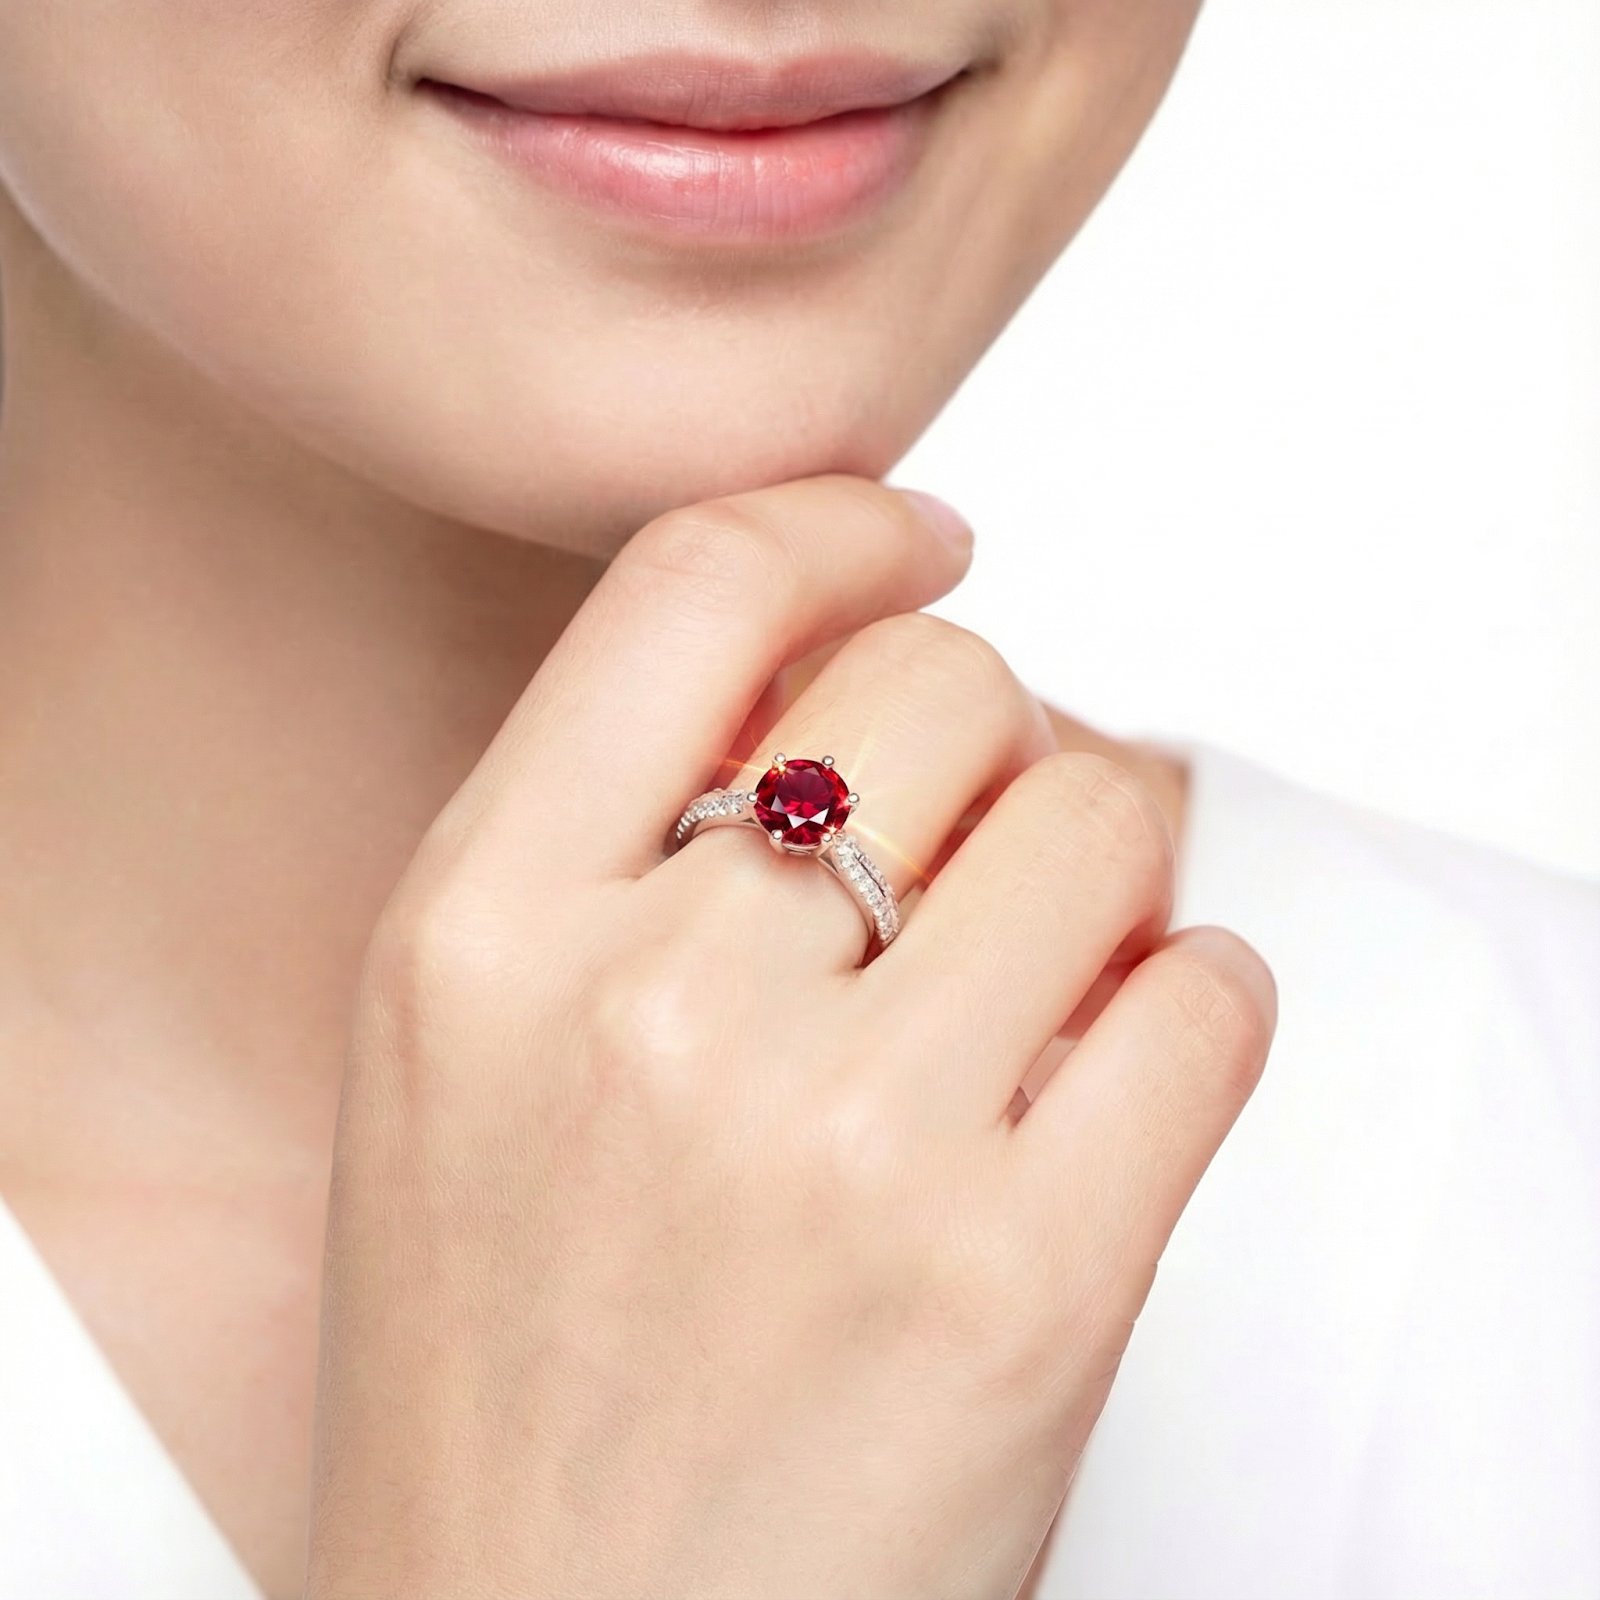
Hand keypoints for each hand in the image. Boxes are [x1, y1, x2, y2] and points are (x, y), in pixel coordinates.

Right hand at [306, 476, 1274, 1599]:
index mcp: (477, 935)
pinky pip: (1208, 996)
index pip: (694, 585)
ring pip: (1102, 807)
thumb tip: (849, 684)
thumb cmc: (504, 1381)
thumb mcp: (459, 1061)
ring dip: (1110, 853)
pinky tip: (1119, 1063)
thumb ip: (614, 845)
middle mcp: (650, 1011)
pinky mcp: (1024, 1281)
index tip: (918, 541)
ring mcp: (844, 1145)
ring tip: (1058, 956)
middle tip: (990, 818)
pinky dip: (1195, 998)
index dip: (841, 524)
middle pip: (938, 678)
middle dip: (996, 724)